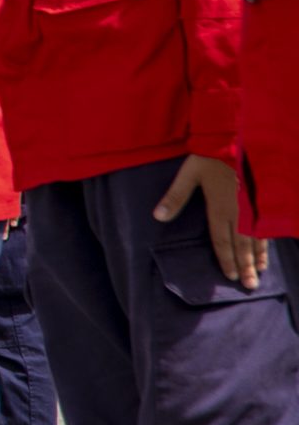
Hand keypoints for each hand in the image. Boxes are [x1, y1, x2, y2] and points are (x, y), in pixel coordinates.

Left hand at [155, 154, 268, 289]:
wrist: (236, 138)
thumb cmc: (210, 156)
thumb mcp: (188, 174)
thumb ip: (174, 197)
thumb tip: (157, 216)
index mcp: (220, 208)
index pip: (222, 241)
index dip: (226, 260)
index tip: (230, 277)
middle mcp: (239, 212)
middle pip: (242, 245)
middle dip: (246, 266)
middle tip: (250, 287)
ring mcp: (253, 206)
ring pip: (257, 237)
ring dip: (259, 256)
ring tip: (261, 272)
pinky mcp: (261, 200)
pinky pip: (266, 225)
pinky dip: (267, 239)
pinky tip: (268, 248)